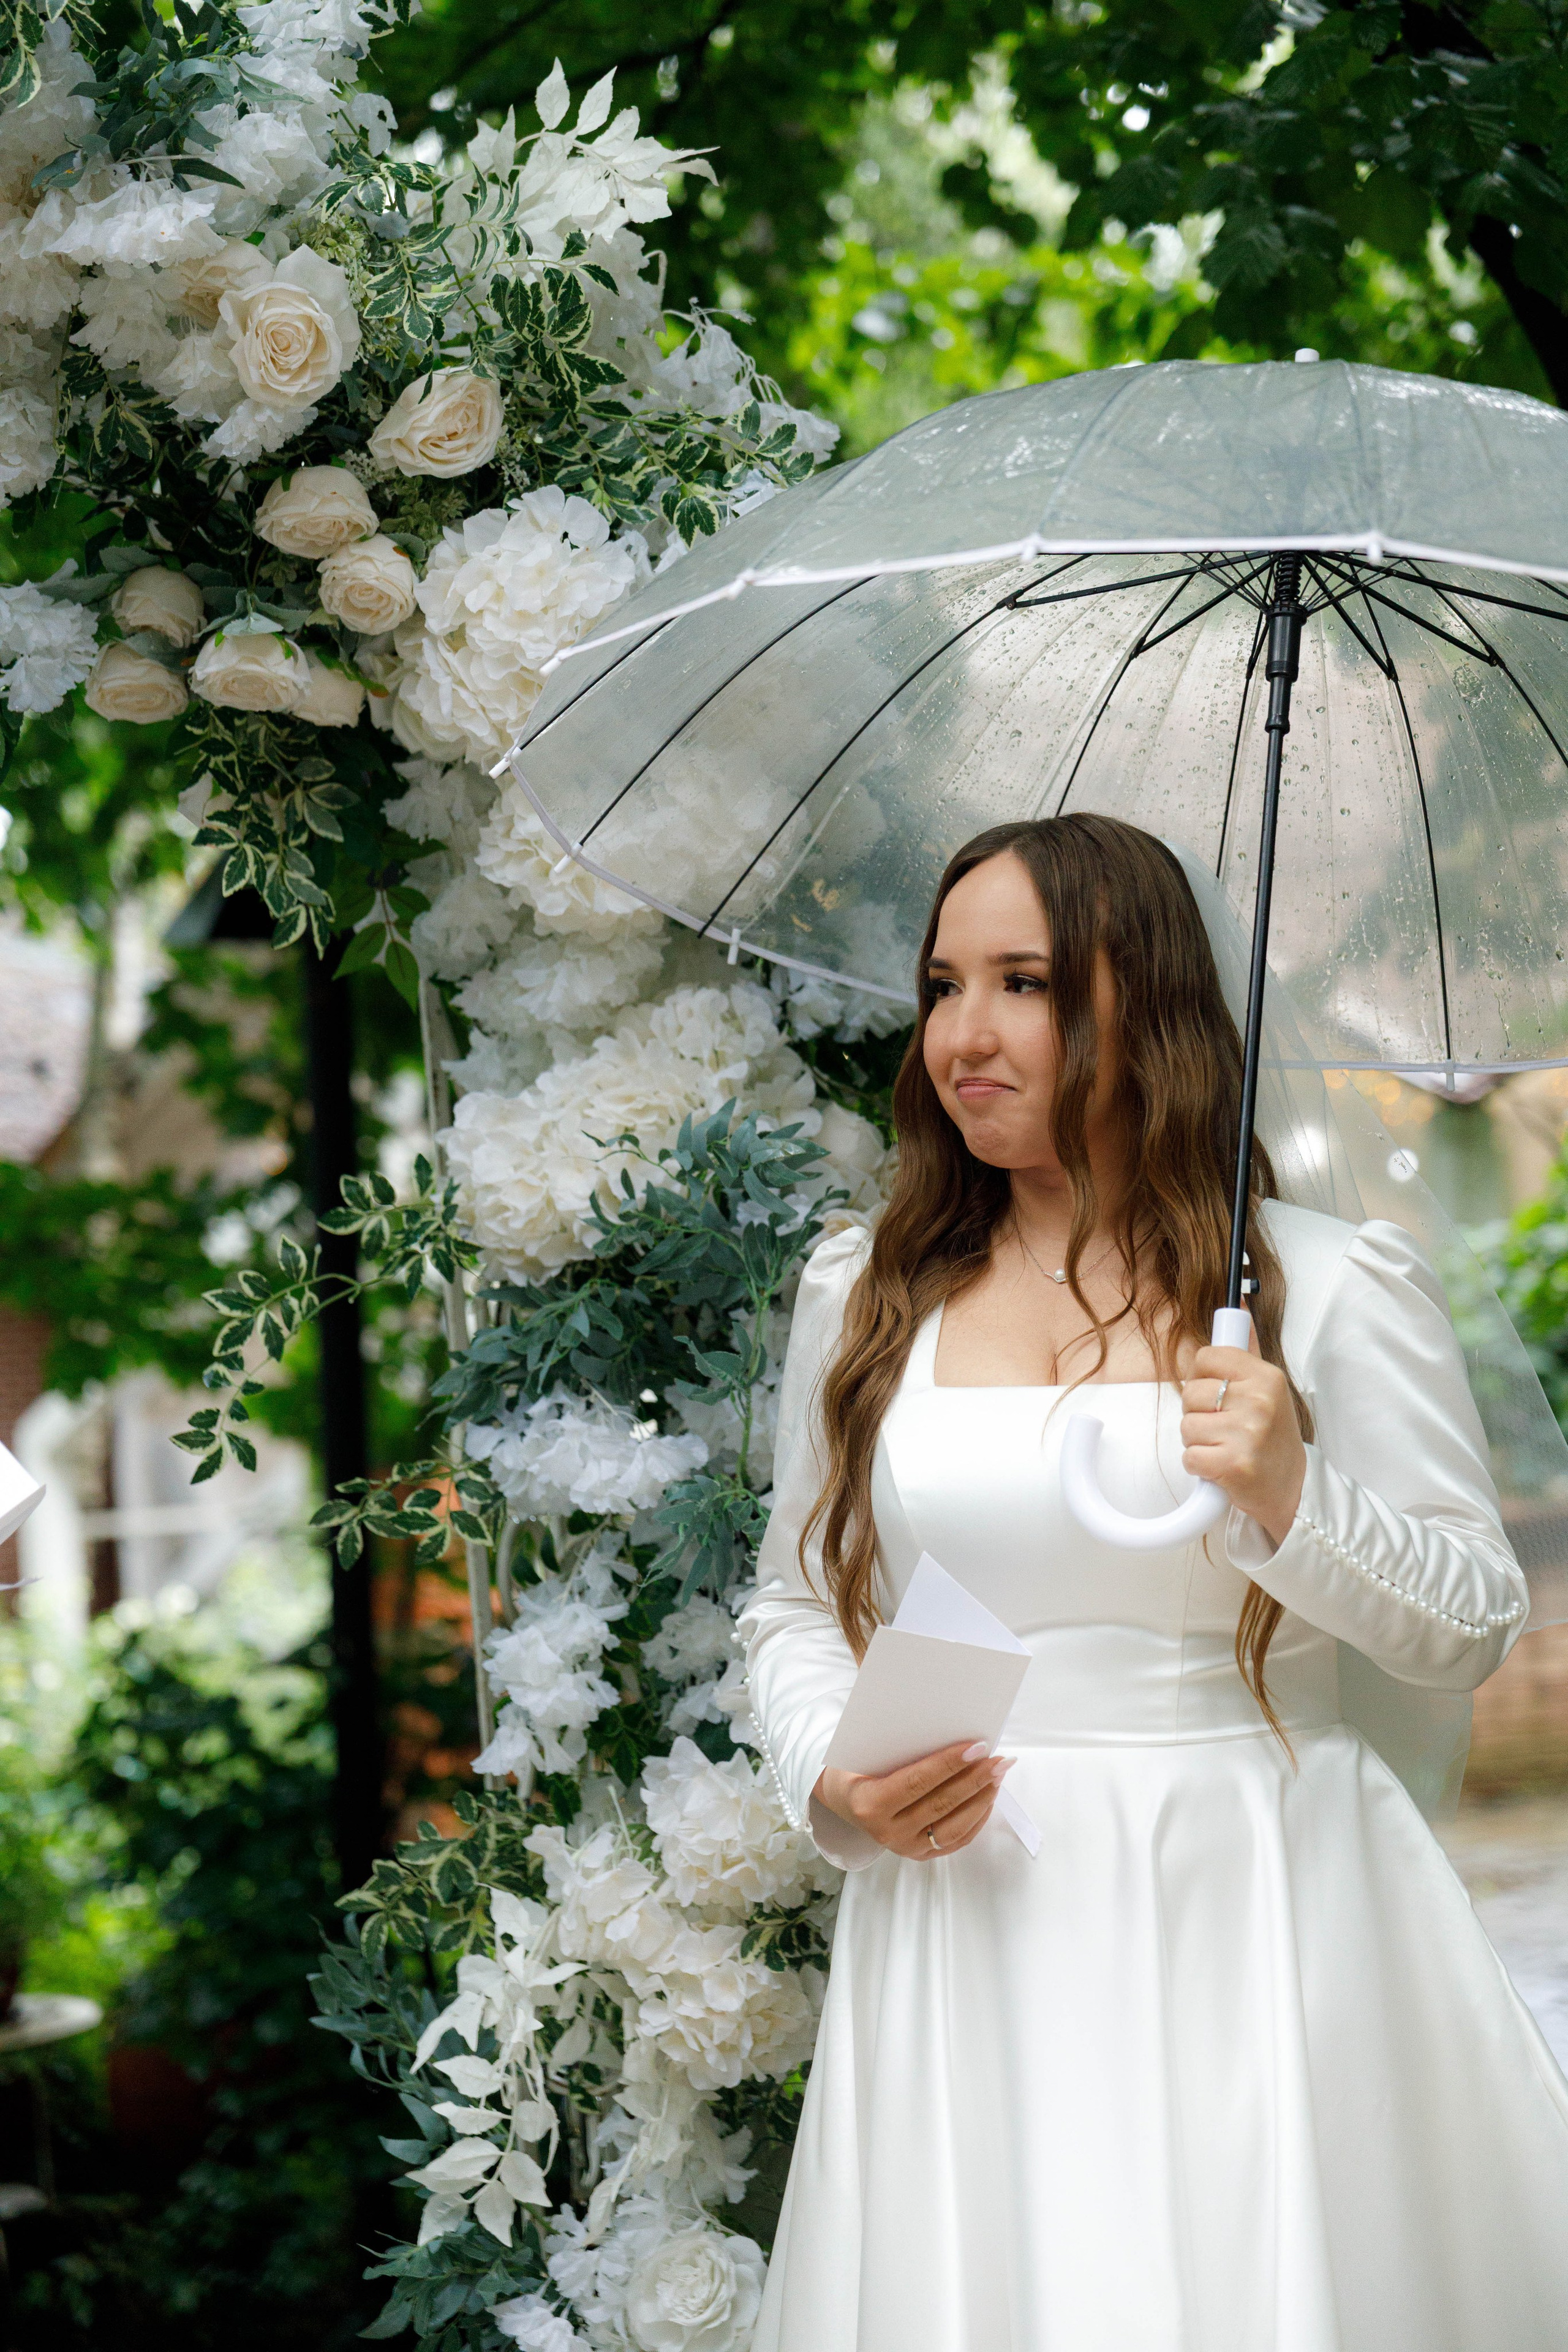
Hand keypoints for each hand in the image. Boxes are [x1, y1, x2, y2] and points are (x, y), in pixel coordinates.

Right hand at [814, 1740, 1014, 1860]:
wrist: (844, 1800)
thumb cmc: (857, 1768)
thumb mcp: (867, 1753)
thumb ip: (901, 1748)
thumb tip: (950, 1731)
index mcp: (870, 1804)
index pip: (916, 1782)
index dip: (948, 1764)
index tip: (976, 1747)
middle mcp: (888, 1832)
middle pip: (940, 1804)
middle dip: (974, 1779)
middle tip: (998, 1759)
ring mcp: (905, 1847)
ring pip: (954, 1827)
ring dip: (981, 1799)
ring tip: (998, 1775)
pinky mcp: (920, 1854)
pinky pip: (956, 1840)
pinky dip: (977, 1818)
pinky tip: (989, 1797)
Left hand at [1180, 1318, 1306, 1546]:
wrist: (1292, 1488)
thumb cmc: (1272, 1437)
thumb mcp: (1267, 1388)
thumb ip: (1245, 1350)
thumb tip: (1238, 1299)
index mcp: (1265, 1376)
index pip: (1206, 1357)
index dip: (1202, 1377)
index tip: (1218, 1393)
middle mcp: (1258, 1401)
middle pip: (1190, 1393)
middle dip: (1199, 1413)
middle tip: (1225, 1428)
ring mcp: (1246, 1434)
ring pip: (1186, 1426)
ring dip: (1198, 1442)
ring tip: (1225, 1447)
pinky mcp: (1233, 1465)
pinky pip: (1189, 1457)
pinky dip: (1199, 1466)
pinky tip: (1222, 1467)